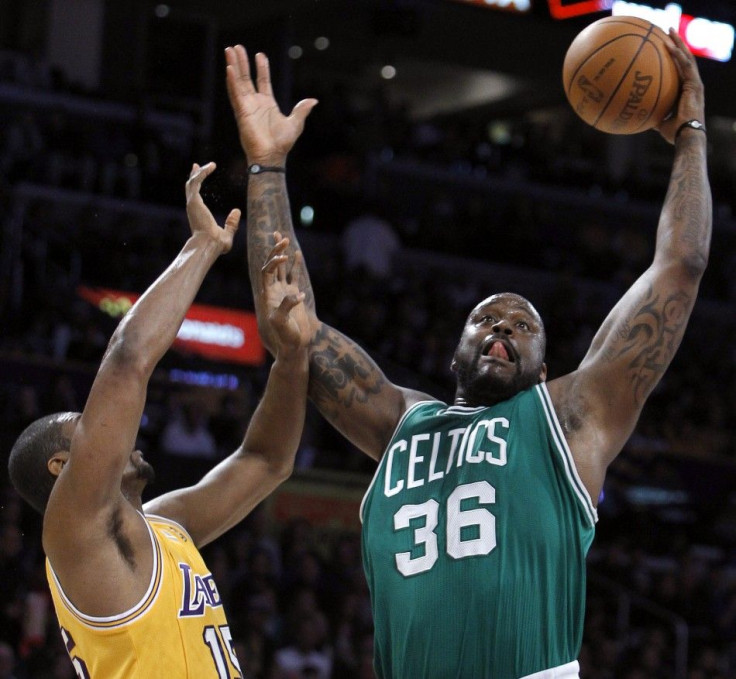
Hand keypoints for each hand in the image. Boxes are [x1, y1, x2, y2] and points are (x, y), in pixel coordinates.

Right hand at [185, 162, 239, 252]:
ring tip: (211, 165)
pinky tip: (211, 167)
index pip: (195, 196)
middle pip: (190, 187)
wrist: (209, 245)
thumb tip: (237, 211)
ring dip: (200, 172)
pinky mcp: (194, 201)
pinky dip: (202, 173)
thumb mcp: (227, 233)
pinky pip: (196, 182)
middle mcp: (193, 207)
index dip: (197, 185)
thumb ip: (232, 223)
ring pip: (192, 182)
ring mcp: (192, 204)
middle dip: (194, 175)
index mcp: (198, 214)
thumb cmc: (216, 244)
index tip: (199, 175)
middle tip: (196, 166)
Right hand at [224, 45, 317, 165]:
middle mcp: (255, 103)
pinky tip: (229, 68)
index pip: (263, 81)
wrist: (272, 156)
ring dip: (234, 66)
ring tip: (230, 50)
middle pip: (247, 78)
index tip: (260, 55)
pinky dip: (232, 81)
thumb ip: (302, 110)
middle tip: (237, 47)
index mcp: (267, 104)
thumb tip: (313, 101)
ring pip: (238, 82)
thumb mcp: (296, 123)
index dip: (262, 68)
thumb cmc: (282, 143)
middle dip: (242, 62)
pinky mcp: (241, 112)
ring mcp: (247, 106)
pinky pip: (235, 94)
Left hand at [260, 232, 310, 355]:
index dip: (272, 262)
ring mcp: (284, 292)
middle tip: (280, 236)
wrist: (294, 347)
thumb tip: (297, 295)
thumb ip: (286, 308)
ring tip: (283, 237)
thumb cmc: (286, 338)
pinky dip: (295, 265)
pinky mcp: (294, 296)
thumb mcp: (282, 325)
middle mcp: (273, 291)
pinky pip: (294, 277)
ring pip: (281, 269)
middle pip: (271, 266)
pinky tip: (297, 254)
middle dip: (275, 251)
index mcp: (267, 296)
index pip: (266, 273)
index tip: (283, 256)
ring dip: (282, 253)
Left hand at [656, 29, 704, 144]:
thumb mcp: (660, 123)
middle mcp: (692, 84)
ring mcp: (694, 83)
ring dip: (678, 43)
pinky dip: (678, 55)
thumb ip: (654, 116)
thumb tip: (640, 117)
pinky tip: (669, 46)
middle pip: (684, 59)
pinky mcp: (694, 84)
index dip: (674, 57)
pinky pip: (685, 66)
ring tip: (669, 30)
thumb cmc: (675, 133)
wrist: (687, 135)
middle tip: (667, 32)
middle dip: (677, 43)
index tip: (665, 47)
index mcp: (686, 90)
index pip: (680, 69)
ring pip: (687, 57)